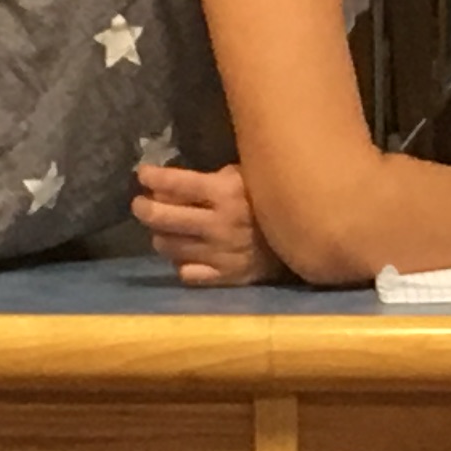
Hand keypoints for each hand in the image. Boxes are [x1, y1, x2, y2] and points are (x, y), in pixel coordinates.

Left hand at [132, 160, 281, 287]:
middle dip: (144, 208)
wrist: (309, 236)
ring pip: (168, 247)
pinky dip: (182, 264)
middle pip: (162, 217)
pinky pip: (188, 274)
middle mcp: (218, 224)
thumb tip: (173, 182)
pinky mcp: (226, 277)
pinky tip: (186, 256)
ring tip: (163, 230)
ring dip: (160, 236)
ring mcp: (220, 254)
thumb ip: (214, 178)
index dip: (152, 176)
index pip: (176, 183)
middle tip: (141, 204)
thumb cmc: (273, 200)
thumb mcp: (249, 177)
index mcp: (226, 193)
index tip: (143, 173)